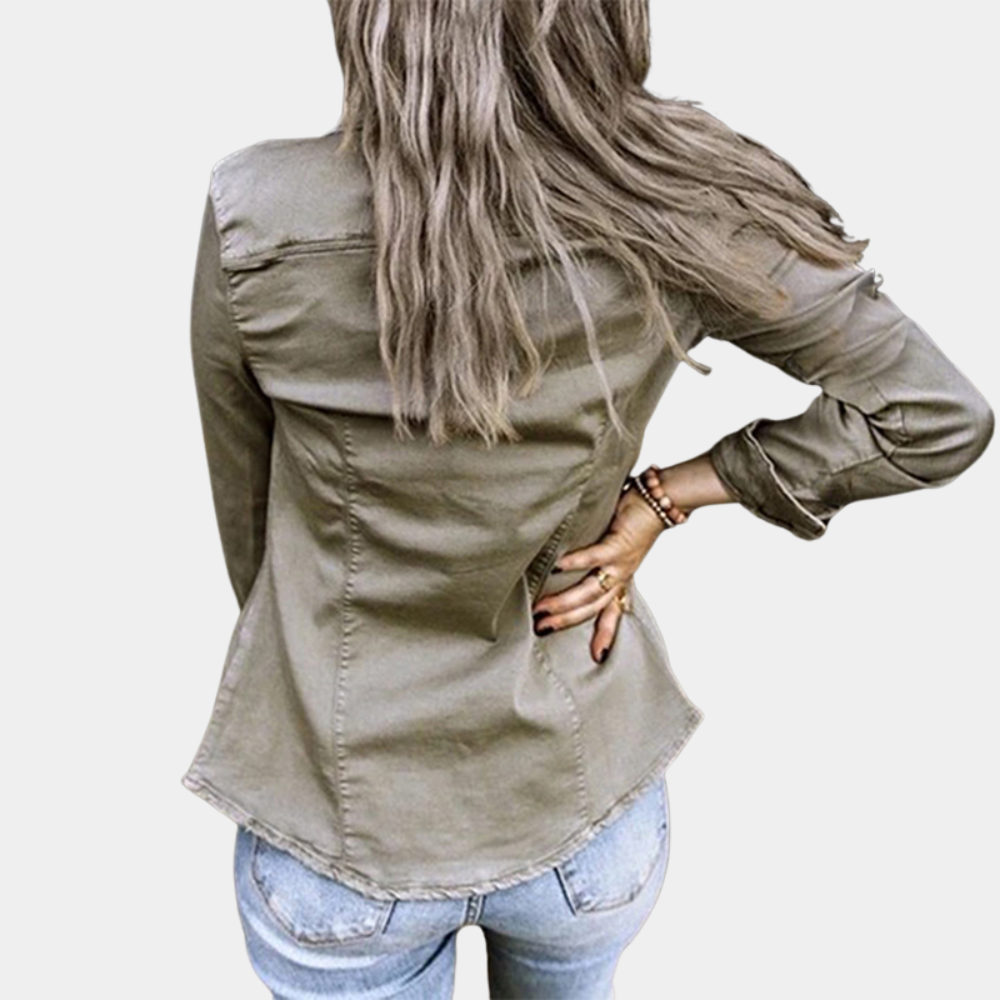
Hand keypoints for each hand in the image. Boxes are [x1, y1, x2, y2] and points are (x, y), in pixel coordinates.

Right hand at [531, 468, 681, 663]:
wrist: (663, 500)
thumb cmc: (636, 518)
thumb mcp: (618, 546)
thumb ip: (597, 557)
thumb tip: (566, 562)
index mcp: (622, 579)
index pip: (613, 612)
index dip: (606, 636)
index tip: (597, 657)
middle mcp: (622, 575)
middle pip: (593, 607)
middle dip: (566, 620)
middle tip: (542, 629)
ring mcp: (620, 562)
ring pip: (590, 589)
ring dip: (565, 601)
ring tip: (541, 608)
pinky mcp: (618, 543)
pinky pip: (594, 556)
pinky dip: (576, 562)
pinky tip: (558, 565)